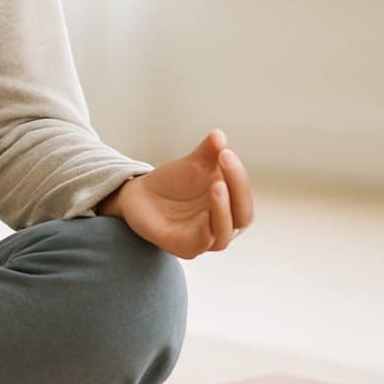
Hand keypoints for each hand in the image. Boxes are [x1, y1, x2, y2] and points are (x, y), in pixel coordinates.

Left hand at [116, 129, 253, 259]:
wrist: (139, 194)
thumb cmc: (174, 183)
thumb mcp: (193, 164)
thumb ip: (208, 152)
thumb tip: (219, 135)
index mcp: (230, 207)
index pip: (244, 196)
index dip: (239, 175)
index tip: (226, 151)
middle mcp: (222, 227)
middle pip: (242, 216)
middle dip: (237, 187)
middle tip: (225, 159)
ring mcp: (203, 240)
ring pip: (223, 233)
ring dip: (223, 209)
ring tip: (217, 185)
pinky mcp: (182, 247)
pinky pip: (199, 244)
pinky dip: (205, 230)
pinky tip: (203, 213)